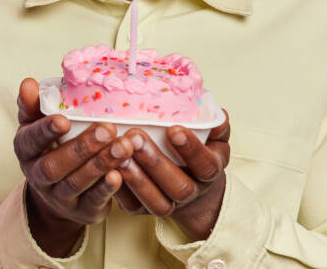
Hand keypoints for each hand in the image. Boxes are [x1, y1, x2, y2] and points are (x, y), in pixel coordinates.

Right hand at [14, 78, 135, 256]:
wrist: (57, 194)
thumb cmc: (51, 147)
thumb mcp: (37, 125)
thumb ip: (33, 105)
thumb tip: (28, 83)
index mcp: (26, 150)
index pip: (30, 140)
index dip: (45, 131)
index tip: (64, 120)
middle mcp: (37, 176)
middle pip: (54, 165)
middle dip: (81, 148)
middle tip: (107, 129)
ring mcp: (58, 197)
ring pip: (75, 183)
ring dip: (100, 164)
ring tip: (123, 146)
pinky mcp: (81, 211)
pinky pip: (92, 201)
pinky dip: (106, 189)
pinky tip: (120, 174)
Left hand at [113, 110, 230, 240]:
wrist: (191, 185)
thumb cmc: (198, 151)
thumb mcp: (212, 137)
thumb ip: (215, 125)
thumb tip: (217, 117)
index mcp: (209, 172)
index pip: (206, 165)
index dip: (192, 150)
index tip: (174, 130)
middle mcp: (191, 192)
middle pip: (178, 187)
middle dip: (155, 162)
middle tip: (135, 137)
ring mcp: (168, 204)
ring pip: (156, 201)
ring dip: (136, 179)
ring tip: (120, 154)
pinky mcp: (144, 210)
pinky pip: (132, 206)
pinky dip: (119, 191)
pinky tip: (108, 169)